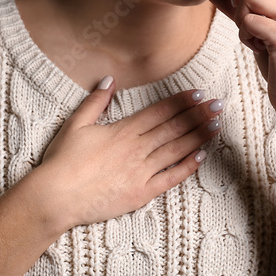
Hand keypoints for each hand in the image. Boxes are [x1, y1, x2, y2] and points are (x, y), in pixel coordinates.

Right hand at [33, 81, 224, 228]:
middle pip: (174, 128)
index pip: (159, 112)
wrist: (56, 197)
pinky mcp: (141, 193)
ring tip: (217, 125)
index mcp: (123, 130)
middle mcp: (137, 148)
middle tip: (220, 104)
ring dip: (199, 136)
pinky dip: (187, 167)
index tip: (200, 93)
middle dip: (199, 114)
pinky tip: (202, 157)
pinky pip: (170, 178)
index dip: (182, 102)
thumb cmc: (62, 161)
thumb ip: (96, 101)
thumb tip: (109, 79)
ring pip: (177, 150)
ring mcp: (141, 171)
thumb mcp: (76, 124)